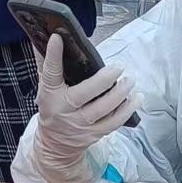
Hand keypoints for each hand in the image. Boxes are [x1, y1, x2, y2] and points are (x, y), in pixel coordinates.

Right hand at [33, 33, 137, 182]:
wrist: (55, 145)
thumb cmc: (52, 109)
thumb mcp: (44, 88)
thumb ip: (46, 64)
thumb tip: (49, 37)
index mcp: (50, 95)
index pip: (50, 73)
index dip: (54, 55)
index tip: (58, 38)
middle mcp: (65, 110)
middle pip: (84, 93)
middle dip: (104, 79)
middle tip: (119, 67)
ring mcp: (81, 124)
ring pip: (103, 109)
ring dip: (120, 93)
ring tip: (131, 80)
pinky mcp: (95, 134)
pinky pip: (114, 122)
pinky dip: (127, 110)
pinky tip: (136, 98)